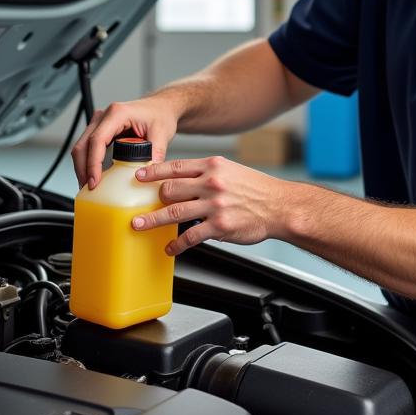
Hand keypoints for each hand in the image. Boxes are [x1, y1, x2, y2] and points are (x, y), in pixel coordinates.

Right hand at [70, 97, 178, 188]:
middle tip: (89, 189)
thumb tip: (148, 175)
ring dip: (83, 167)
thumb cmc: (160, 114)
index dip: (93, 163)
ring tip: (90, 186)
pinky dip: (88, 163)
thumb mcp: (162, 134)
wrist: (162, 106)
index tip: (95, 181)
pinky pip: (88, 147)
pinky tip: (94, 176)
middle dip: (83, 169)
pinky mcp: (100, 130)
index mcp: (118, 113)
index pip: (97, 140)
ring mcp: (100, 122)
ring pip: (82, 147)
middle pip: (83, 145)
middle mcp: (105, 116)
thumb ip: (156, 154)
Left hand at [130, 156, 294, 255]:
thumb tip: (182, 180)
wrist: (280, 206)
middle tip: (134, 205)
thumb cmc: (257, 189)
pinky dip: (177, 244)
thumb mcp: (231, 170)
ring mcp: (215, 205)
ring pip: (173, 212)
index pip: (175, 166)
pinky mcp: (220, 227)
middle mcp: (211, 183)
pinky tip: (170, 248)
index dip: (152, 171)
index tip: (137, 176)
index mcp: (213, 166)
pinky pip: (190, 237)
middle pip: (169, 189)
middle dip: (149, 198)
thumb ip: (207, 173)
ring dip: (152, 220)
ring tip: (138, 226)